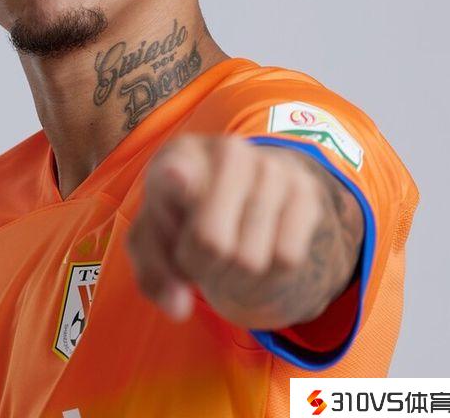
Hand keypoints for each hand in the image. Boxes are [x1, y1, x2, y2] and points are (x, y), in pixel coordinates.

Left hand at [126, 133, 340, 326]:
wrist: (239, 192)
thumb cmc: (183, 219)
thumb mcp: (154, 240)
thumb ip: (154, 273)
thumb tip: (179, 308)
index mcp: (179, 156)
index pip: (176, 169)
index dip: (176, 179)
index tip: (174, 176)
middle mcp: (227, 152)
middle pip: (211, 241)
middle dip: (199, 267)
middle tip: (195, 260)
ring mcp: (270, 167)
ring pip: (250, 259)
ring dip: (232, 278)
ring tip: (225, 256)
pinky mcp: (305, 190)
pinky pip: (288, 259)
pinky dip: (268, 277)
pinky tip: (257, 255)